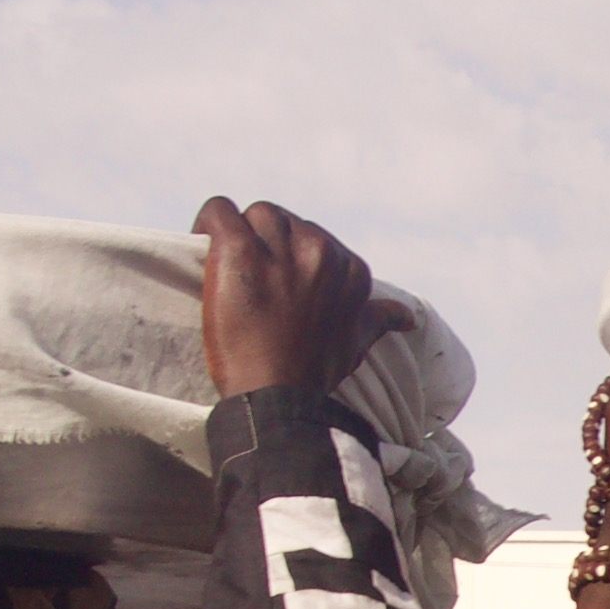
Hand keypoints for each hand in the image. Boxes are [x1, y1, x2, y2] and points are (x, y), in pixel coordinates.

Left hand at [194, 196, 410, 399]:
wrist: (277, 396)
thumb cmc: (314, 372)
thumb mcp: (356, 341)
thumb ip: (378, 319)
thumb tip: (406, 318)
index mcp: (350, 270)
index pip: (314, 238)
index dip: (291, 257)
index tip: (278, 280)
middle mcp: (320, 253)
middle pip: (285, 221)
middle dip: (268, 241)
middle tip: (252, 273)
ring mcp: (280, 250)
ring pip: (255, 215)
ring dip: (240, 233)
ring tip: (228, 262)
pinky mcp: (240, 251)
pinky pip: (219, 212)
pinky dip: (207, 223)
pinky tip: (202, 243)